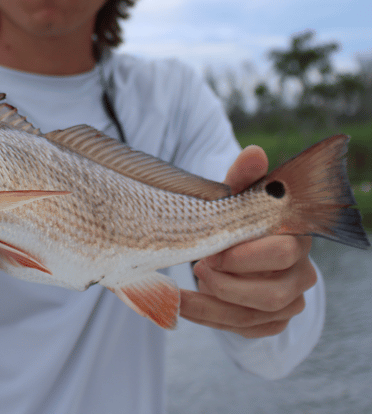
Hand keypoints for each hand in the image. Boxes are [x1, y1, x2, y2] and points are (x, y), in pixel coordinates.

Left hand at [179, 145, 317, 338]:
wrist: (237, 244)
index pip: (282, 253)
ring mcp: (288, 303)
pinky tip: (184, 305)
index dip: (245, 257)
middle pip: (272, 295)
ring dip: (212, 306)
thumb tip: (255, 153)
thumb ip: (243, 177)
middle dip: (227, 285)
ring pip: (253, 317)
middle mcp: (300, 275)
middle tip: (199, 268)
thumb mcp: (237, 195)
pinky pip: (242, 330)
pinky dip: (208, 319)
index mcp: (295, 239)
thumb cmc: (238, 216)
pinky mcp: (270, 323)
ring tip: (184, 291)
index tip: (210, 252)